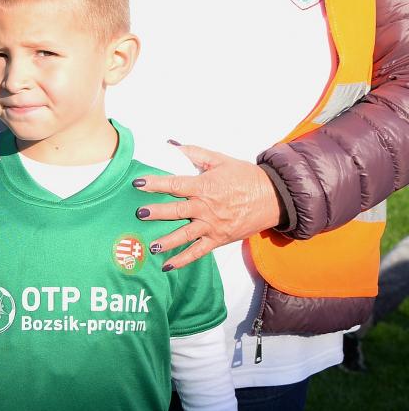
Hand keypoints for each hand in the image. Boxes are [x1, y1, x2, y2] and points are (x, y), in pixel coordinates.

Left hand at [134, 144, 280, 269]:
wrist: (273, 197)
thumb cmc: (246, 176)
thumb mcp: (221, 160)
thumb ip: (195, 153)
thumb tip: (172, 145)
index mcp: (205, 186)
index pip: (175, 185)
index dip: (155, 184)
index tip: (138, 184)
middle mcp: (206, 208)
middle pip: (176, 211)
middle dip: (156, 213)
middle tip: (139, 214)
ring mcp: (212, 226)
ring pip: (185, 235)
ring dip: (166, 241)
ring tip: (150, 246)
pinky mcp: (219, 239)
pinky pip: (198, 252)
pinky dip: (183, 259)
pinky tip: (167, 265)